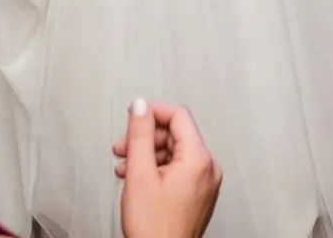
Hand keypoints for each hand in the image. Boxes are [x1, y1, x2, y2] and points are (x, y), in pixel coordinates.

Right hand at [114, 100, 221, 237]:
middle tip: (123, 147)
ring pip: (175, 153)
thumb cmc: (154, 230)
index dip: (152, 112)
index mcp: (199, 159)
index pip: (178, 115)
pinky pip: (179, 171)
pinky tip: (138, 179)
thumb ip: (140, 134)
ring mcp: (205, 184)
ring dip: (148, 155)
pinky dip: (158, 170)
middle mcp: (208, 169)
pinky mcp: (198, 196)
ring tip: (125, 167)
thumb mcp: (140, 174)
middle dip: (146, 138)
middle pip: (176, 135)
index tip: (134, 116)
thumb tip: (140, 106)